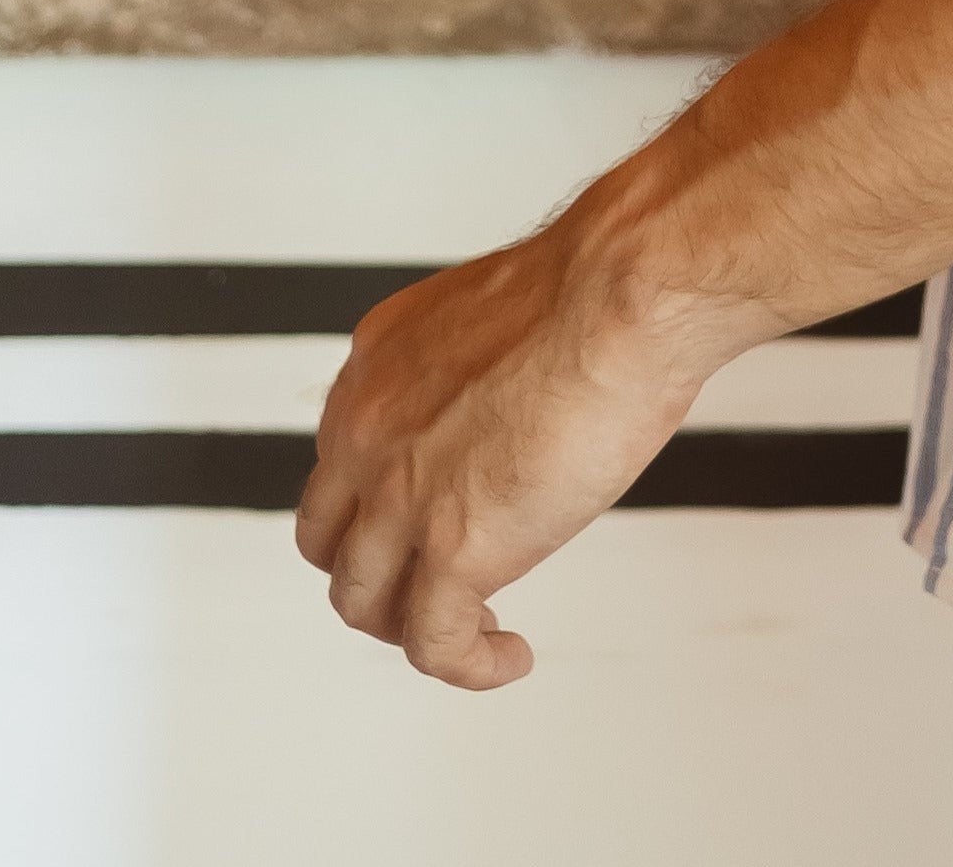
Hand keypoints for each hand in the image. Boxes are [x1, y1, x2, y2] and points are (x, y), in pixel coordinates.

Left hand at [292, 205, 763, 689]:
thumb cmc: (597, 288)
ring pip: (363, 601)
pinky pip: (434, 645)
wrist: (622, 292)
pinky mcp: (452, 550)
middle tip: (431, 585)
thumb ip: (474, 374)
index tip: (423, 521)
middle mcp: (368, 428)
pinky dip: (469, 665)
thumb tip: (510, 410)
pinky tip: (509, 655)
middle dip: (378, 573)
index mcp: (376, 364)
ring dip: (414, 625)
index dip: (378, 506)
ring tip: (474, 628)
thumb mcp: (495, 321)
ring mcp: (401, 495)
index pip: (341, 463)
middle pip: (330, 540)